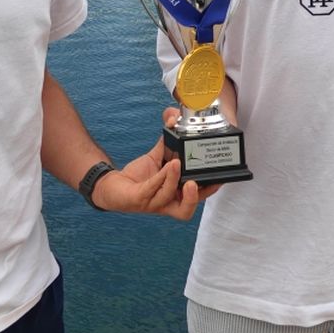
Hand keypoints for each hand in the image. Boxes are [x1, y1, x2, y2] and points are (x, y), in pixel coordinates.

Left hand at [90, 112, 220, 218]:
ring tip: (176, 163)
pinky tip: (164, 164)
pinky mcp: (138, 199)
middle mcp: (166, 204)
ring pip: (167, 196)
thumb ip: (168, 144)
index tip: (219, 178)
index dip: (208, 191)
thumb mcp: (157, 159)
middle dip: (193, 197)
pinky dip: (159, 177)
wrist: (114, 185)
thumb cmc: (139, 176)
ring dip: (173, 179)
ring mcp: (152, 204)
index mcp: (175, 196)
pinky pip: (150, 189)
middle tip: (195, 181)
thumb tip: (174, 122)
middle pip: (184, 211)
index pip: (196, 198)